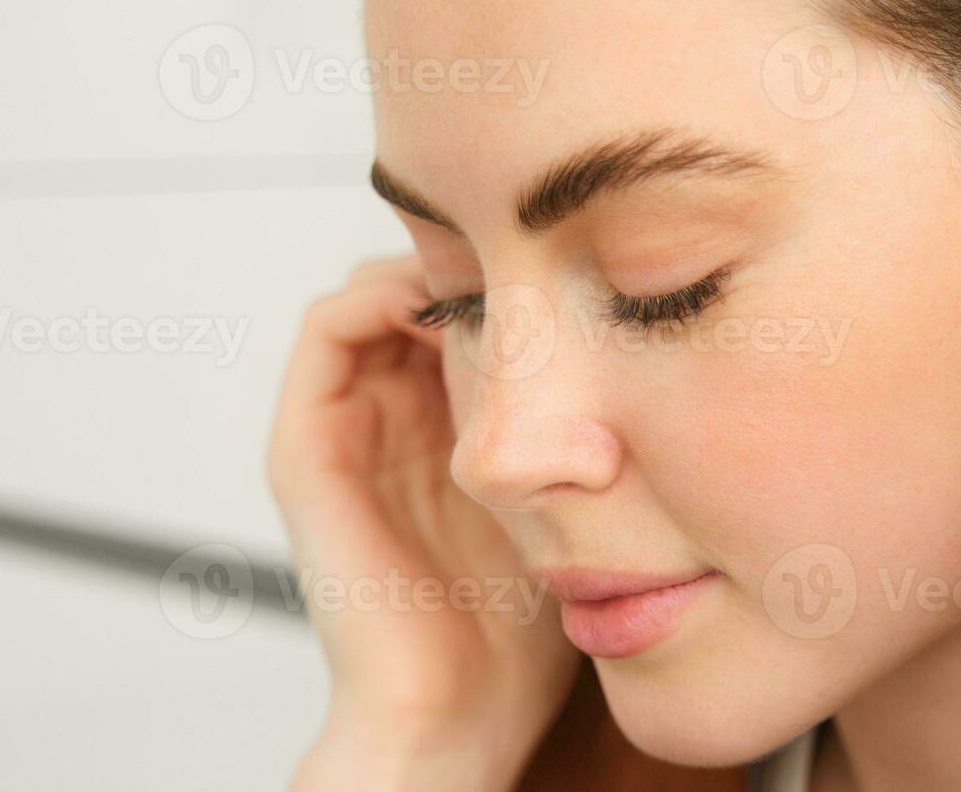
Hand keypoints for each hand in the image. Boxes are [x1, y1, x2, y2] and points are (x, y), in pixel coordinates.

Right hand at [268, 253, 578, 791]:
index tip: (568, 263)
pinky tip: (444, 304)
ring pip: (373, 291)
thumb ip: (588, 433)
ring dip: (427, 263)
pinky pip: (325, 328)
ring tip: (492, 271)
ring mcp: (342, 430)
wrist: (459, 710)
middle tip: (531, 251)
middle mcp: (388, 422)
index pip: (462, 310)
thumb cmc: (522, 630)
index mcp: (443, 433)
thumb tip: (655, 352)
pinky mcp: (305, 448)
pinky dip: (380, 294)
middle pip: (416, 289)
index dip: (508, 273)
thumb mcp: (575, 501)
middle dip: (471, 258)